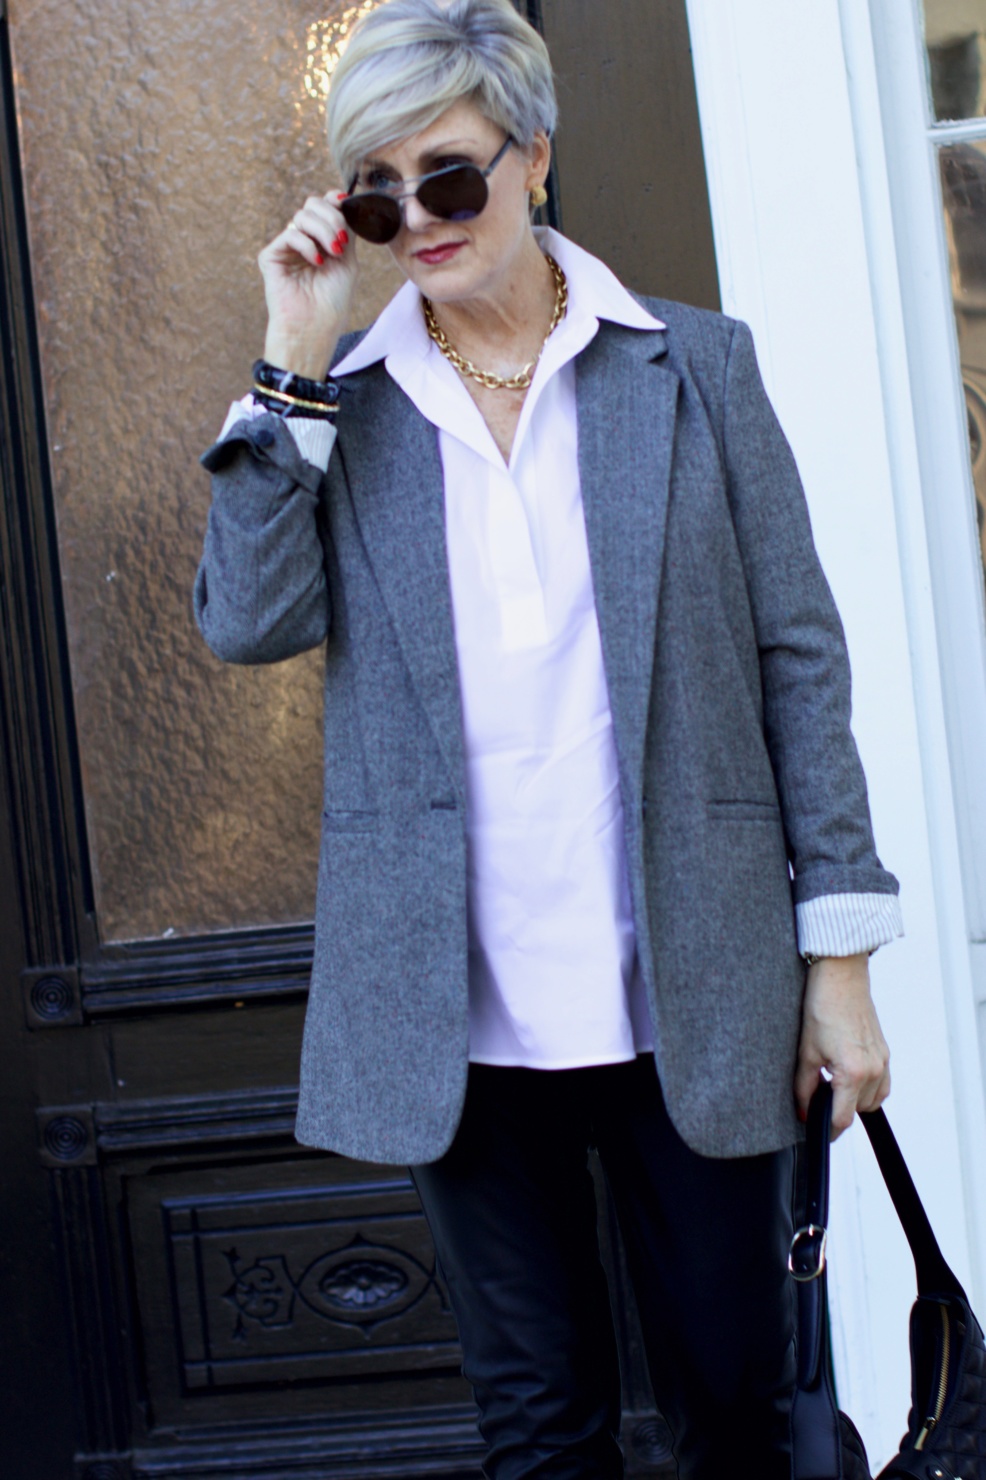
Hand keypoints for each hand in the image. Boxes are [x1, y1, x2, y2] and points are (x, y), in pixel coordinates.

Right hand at [257, 191, 356, 378]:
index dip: (334, 201)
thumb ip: (345, 231)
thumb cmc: (332, 303)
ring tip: (333, 252)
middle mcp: (303, 242)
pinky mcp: (271, 256)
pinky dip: (306, 244)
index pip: (324, 207)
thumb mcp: (347, 262)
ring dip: (323, 230)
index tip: (346, 205)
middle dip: (332, 217)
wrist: (315, 329)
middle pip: (313, 205)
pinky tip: (316, 262)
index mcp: (321, 241)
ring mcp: (286, 248)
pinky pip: (290, 233)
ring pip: (302, 215)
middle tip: (341, 242)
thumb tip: (341, 201)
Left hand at [794, 953, 889, 1136]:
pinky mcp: (885, 1052)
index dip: (828, 1131)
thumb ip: (804, 1088)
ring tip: (832, 1083)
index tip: (818, 1132)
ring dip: (854, 1100)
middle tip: (818, 1097)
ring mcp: (883, 1061)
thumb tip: (803, 1112)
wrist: (841, 978)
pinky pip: (882, 1085)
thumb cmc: (822, 1007)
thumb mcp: (806, 1052)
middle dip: (838, 1110)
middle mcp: (874, 1070)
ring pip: (873, 1100)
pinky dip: (867, 1088)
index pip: (843, 1118)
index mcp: (853, 1072)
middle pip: (859, 1112)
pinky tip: (848, 1075)